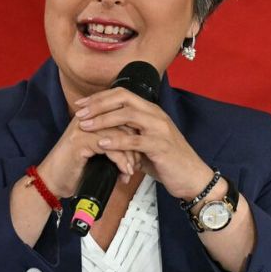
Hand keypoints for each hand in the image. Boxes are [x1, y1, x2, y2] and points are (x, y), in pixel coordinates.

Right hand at [34, 108, 141, 198]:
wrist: (51, 182)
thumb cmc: (73, 170)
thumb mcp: (96, 154)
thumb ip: (111, 145)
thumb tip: (136, 148)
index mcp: (90, 118)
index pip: (120, 115)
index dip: (134, 134)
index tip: (140, 152)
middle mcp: (86, 119)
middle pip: (122, 122)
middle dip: (134, 144)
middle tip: (138, 163)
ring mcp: (82, 129)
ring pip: (118, 134)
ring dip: (129, 154)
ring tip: (131, 169)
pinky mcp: (80, 141)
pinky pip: (109, 146)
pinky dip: (121, 161)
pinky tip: (124, 171)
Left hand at [72, 88, 214, 200]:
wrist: (192, 177)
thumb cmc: (166, 161)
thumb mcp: (144, 142)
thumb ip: (127, 134)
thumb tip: (102, 132)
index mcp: (150, 111)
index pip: (122, 94)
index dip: (99, 97)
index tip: (80, 104)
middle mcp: (155, 115)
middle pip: (123, 99)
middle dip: (98, 104)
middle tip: (79, 112)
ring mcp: (160, 129)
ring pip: (128, 115)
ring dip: (103, 119)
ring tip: (85, 125)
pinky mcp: (161, 146)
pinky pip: (136, 140)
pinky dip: (117, 140)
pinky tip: (102, 142)